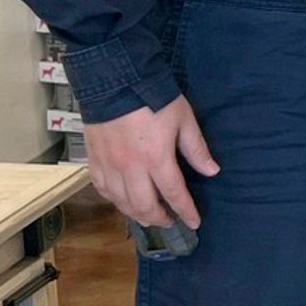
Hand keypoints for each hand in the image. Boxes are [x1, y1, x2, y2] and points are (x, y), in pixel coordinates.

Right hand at [83, 97, 219, 230]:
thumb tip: (212, 171)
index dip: (185, 211)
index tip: (194, 223)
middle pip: (144, 205)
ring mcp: (109, 166)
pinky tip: (122, 201)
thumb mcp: (184, 120)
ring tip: (149, 216)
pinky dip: (114, 200)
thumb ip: (196, 149)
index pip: (174, 193)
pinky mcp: (93, 160)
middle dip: (159, 218)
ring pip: (121, 202)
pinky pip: (102, 189)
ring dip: (136, 214)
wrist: (115, 82)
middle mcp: (131, 168)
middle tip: (170, 222)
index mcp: (156, 158)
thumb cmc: (155, 99)